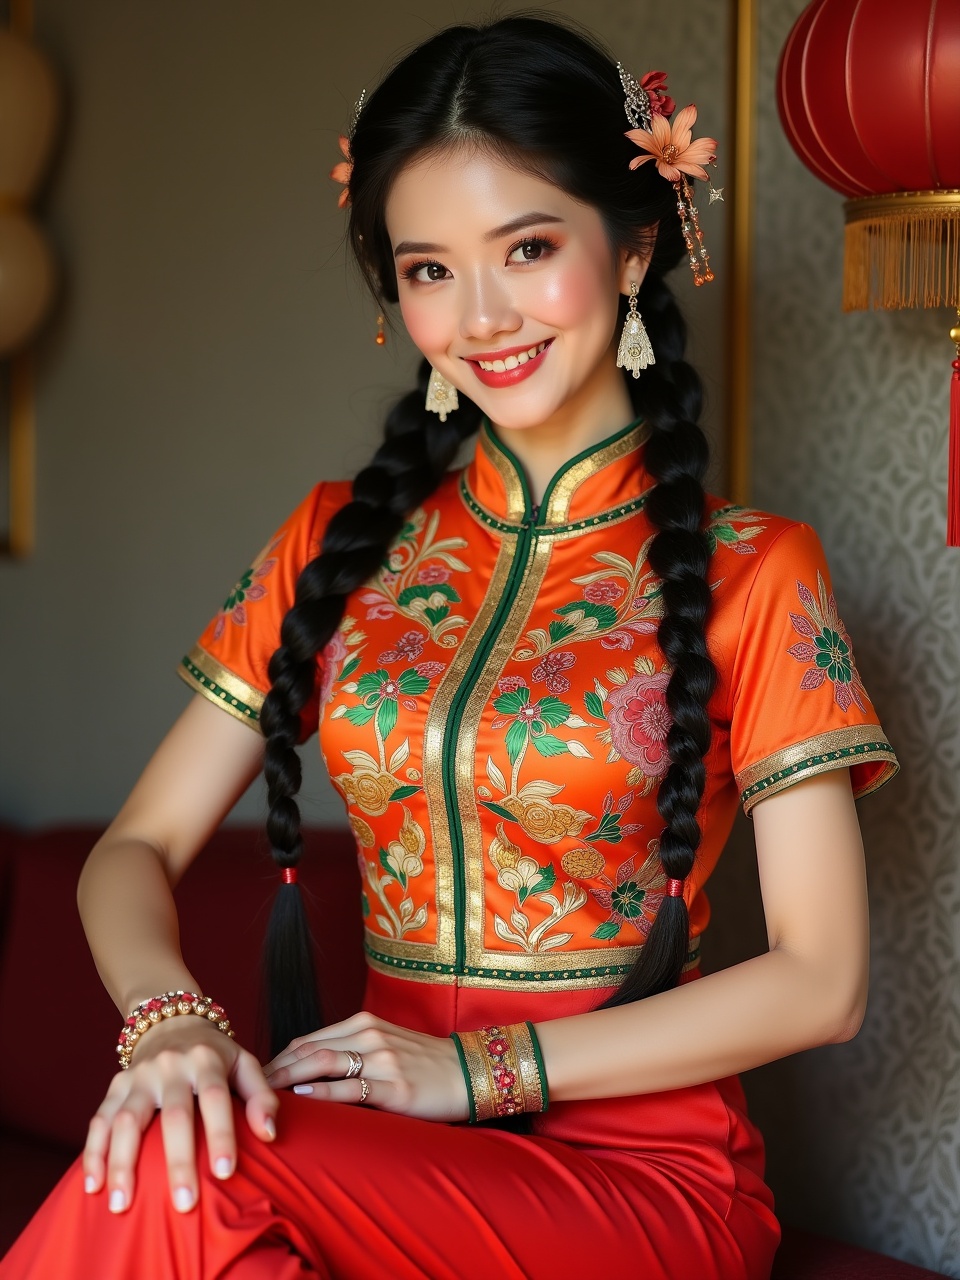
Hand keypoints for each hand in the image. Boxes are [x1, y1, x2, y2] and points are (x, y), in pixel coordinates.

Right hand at [82, 1015, 277, 1214]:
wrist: (172, 1021)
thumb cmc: (215, 1054)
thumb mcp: (244, 1063)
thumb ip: (261, 1095)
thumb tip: (270, 1134)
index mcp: (206, 1060)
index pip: (214, 1097)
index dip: (221, 1134)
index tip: (225, 1173)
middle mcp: (170, 1066)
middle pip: (173, 1115)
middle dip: (178, 1161)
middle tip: (184, 1205)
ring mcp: (139, 1076)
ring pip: (127, 1120)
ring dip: (123, 1164)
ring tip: (122, 1205)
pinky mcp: (116, 1085)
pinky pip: (99, 1120)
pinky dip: (94, 1152)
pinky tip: (93, 1185)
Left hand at [264, 1010, 469, 1122]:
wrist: (468, 1072)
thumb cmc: (424, 1064)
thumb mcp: (386, 1046)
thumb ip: (352, 1051)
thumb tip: (309, 1074)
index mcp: (364, 1023)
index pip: (307, 1040)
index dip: (278, 1059)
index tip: (255, 1078)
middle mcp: (369, 1035)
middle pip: (308, 1050)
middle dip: (273, 1070)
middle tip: (246, 1091)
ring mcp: (382, 1059)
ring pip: (322, 1063)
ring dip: (287, 1080)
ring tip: (262, 1096)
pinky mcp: (394, 1087)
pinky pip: (350, 1088)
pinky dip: (321, 1093)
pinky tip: (301, 1099)